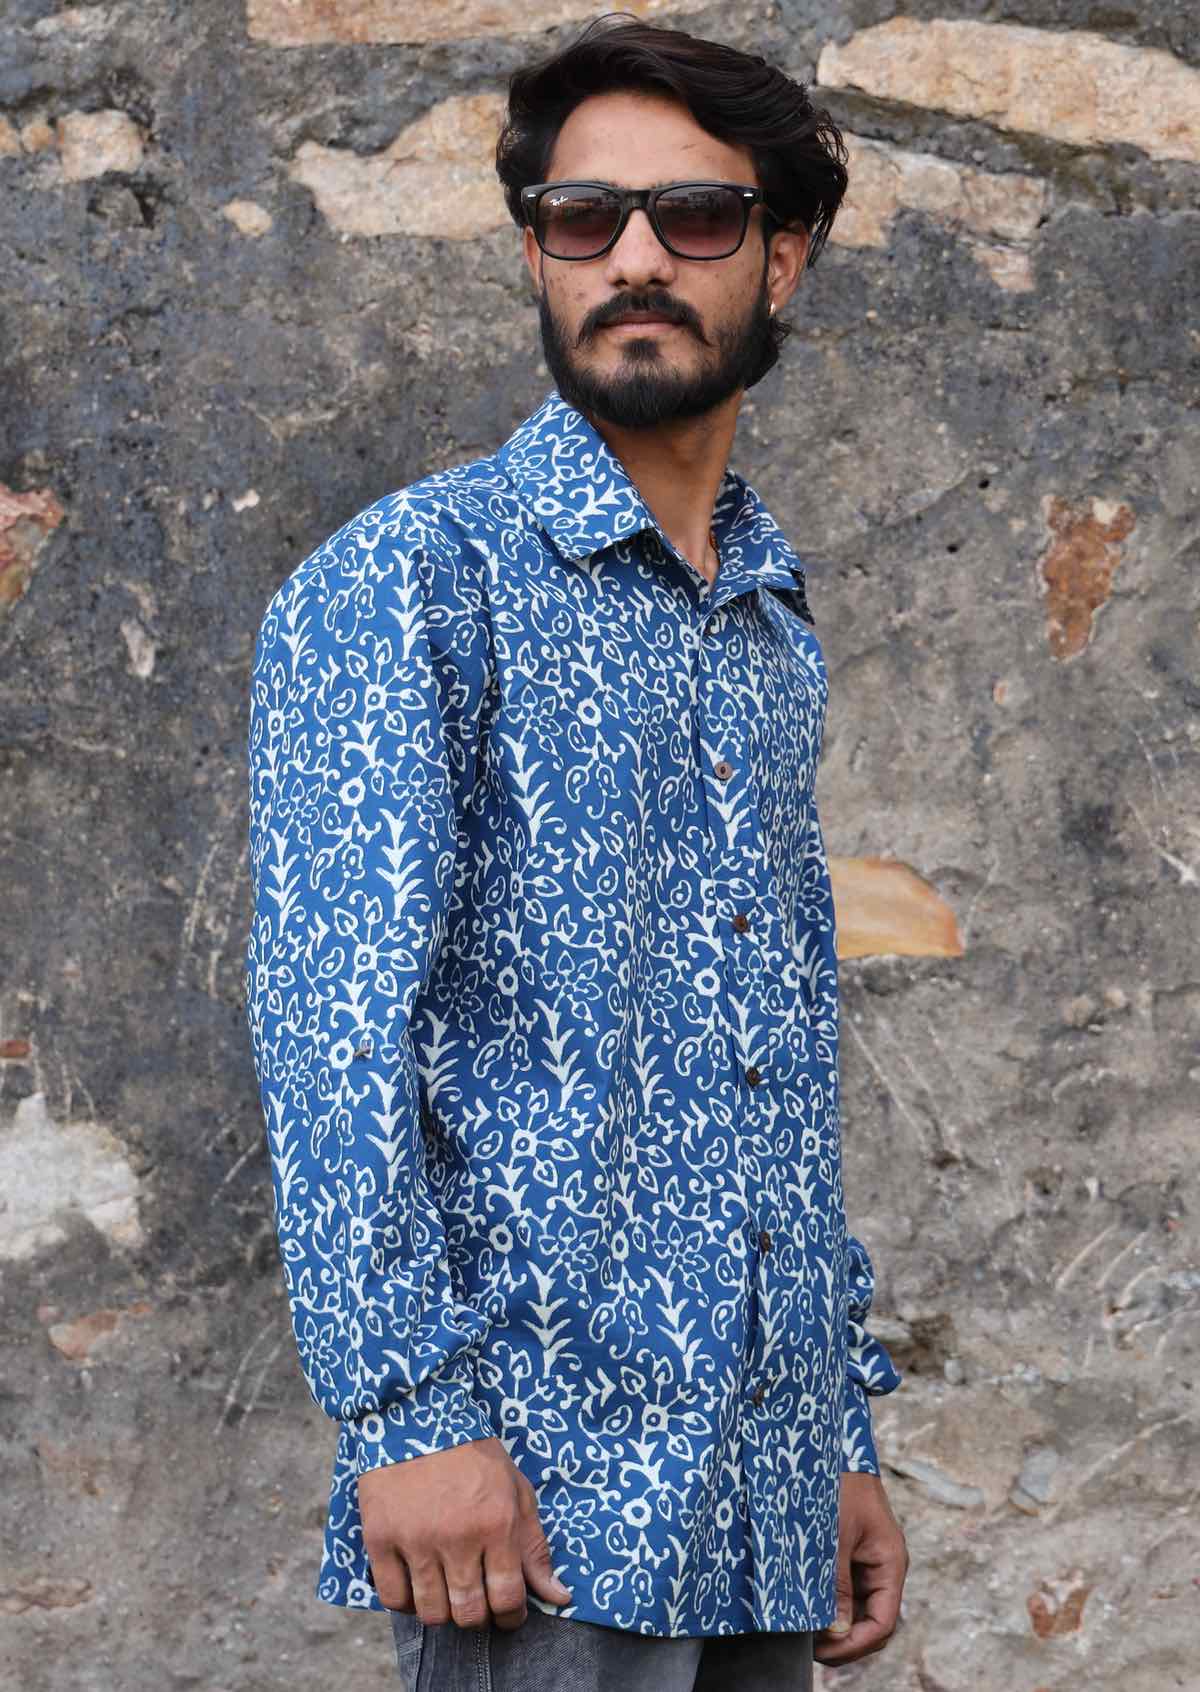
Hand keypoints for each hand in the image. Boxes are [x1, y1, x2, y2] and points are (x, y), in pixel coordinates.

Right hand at [358, 1435, 571, 1630]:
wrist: (418, 1415)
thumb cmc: (474, 1455)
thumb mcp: (516, 1491)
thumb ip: (535, 1547)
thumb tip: (559, 1597)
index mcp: (496, 1524)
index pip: (507, 1598)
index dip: (512, 1616)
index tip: (509, 1614)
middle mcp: (457, 1537)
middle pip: (469, 1612)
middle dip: (479, 1618)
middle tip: (477, 1603)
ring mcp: (416, 1540)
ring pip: (432, 1611)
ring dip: (444, 1612)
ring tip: (448, 1593)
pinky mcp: (380, 1538)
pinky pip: (393, 1597)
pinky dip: (406, 1602)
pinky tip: (416, 1587)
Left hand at [813, 1471, 907, 1665]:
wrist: (836, 1450)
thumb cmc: (840, 1487)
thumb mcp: (836, 1538)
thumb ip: (837, 1585)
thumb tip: (836, 1631)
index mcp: (890, 1564)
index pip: (882, 1622)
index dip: (856, 1643)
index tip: (825, 1650)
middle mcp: (883, 1569)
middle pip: (872, 1622)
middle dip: (845, 1641)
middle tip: (811, 1649)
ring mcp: (868, 1563)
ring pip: (858, 1610)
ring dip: (837, 1626)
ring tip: (806, 1634)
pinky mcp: (852, 1556)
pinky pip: (846, 1591)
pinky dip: (831, 1605)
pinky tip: (809, 1611)